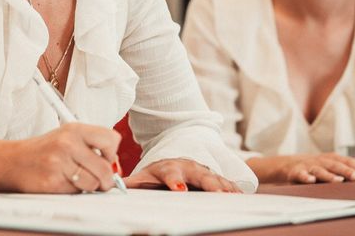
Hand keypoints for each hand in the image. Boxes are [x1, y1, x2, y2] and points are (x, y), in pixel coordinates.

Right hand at [0, 123, 121, 193]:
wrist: (13, 161)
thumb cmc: (44, 150)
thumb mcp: (67, 137)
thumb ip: (91, 145)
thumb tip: (115, 165)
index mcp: (74, 129)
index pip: (110, 139)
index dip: (112, 153)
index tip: (107, 159)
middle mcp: (67, 143)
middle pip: (105, 167)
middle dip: (106, 179)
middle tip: (100, 179)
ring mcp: (59, 163)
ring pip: (93, 183)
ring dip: (89, 186)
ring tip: (78, 179)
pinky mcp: (52, 182)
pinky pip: (76, 192)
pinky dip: (74, 192)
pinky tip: (63, 182)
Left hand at [124, 158, 240, 191]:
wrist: (171, 159)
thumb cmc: (156, 173)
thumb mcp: (142, 177)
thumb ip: (131, 184)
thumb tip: (114, 187)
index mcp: (168, 167)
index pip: (171, 173)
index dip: (174, 180)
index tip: (178, 188)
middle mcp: (188, 167)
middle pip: (199, 175)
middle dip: (209, 184)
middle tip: (217, 194)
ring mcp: (201, 170)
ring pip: (214, 177)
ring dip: (224, 186)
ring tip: (233, 196)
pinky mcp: (212, 176)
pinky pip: (224, 181)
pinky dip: (233, 187)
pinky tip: (240, 196)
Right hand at [248, 153, 354, 183]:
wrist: (288, 164)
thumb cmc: (315, 167)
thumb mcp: (330, 166)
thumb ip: (346, 170)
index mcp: (331, 158)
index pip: (348, 161)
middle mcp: (321, 160)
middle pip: (336, 164)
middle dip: (348, 171)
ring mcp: (308, 165)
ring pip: (320, 169)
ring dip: (329, 175)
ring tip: (338, 180)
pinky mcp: (295, 171)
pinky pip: (300, 174)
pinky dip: (305, 176)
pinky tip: (310, 180)